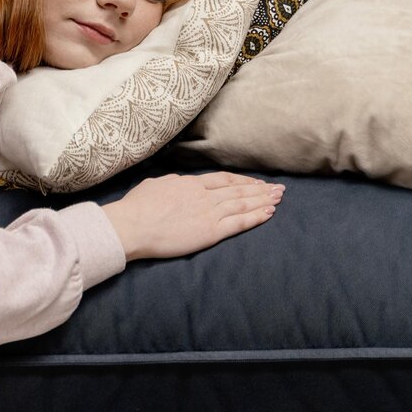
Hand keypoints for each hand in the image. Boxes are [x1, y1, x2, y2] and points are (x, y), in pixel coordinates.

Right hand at [99, 171, 282, 262]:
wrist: (132, 225)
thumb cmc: (137, 207)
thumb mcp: (154, 185)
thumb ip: (171, 183)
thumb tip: (179, 182)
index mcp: (190, 183)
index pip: (223, 179)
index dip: (242, 180)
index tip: (255, 182)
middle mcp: (204, 195)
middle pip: (238, 190)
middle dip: (260, 190)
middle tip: (278, 189)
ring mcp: (209, 213)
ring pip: (243, 204)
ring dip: (263, 201)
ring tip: (279, 199)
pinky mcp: (211, 231)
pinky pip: (239, 223)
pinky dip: (256, 217)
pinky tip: (269, 213)